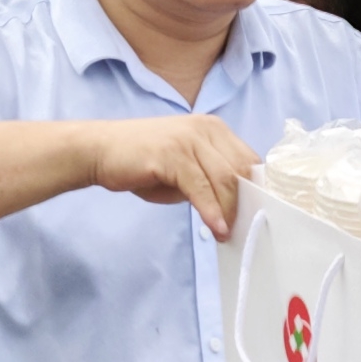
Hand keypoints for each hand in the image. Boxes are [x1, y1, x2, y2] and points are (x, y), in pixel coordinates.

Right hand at [86, 115, 260, 239]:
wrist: (100, 151)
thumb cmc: (143, 162)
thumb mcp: (185, 168)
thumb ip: (210, 180)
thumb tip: (236, 205)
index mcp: (213, 128)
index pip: (248, 158)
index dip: (257, 187)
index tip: (260, 213)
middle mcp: (205, 128)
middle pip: (241, 168)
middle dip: (247, 201)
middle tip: (247, 228)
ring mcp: (188, 139)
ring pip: (224, 178)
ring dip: (230, 210)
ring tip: (230, 233)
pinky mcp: (171, 154)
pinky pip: (200, 187)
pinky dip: (211, 210)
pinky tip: (216, 228)